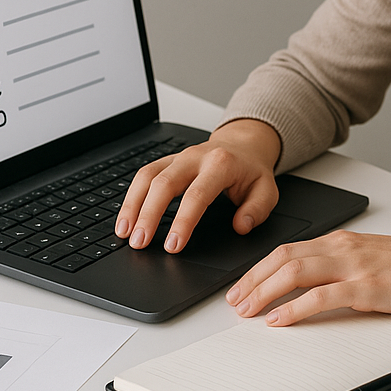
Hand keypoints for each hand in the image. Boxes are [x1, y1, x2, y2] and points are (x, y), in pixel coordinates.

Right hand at [114, 118, 280, 252]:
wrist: (243, 145)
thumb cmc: (251, 171)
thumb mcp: (267, 190)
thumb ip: (257, 210)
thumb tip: (241, 226)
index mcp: (221, 164)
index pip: (197, 194)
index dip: (183, 221)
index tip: (173, 245)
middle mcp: (195, 157)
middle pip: (164, 183)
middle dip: (148, 214)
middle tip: (139, 242)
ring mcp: (179, 156)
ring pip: (148, 176)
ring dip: (132, 204)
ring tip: (124, 232)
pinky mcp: (167, 160)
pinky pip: (144, 174)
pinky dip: (131, 196)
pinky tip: (125, 217)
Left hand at [225, 230, 390, 324]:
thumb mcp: (365, 257)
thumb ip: (336, 264)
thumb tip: (304, 284)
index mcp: (339, 241)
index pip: (287, 250)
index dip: (258, 269)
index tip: (241, 287)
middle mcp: (341, 248)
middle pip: (283, 258)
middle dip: (252, 280)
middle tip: (234, 301)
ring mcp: (352, 266)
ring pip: (295, 272)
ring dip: (265, 292)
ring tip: (248, 310)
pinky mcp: (366, 288)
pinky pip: (321, 296)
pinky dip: (295, 308)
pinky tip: (280, 319)